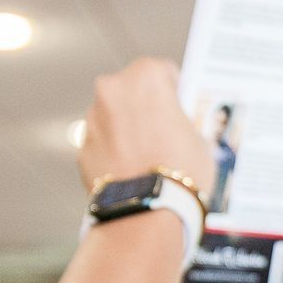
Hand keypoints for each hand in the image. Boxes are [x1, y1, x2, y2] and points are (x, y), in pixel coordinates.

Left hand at [76, 57, 215, 201]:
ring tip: (149, 157)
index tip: (180, 106)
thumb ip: (182, 121)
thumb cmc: (181, 171)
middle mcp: (113, 88)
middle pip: (133, 91)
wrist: (148, 210)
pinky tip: (133, 170)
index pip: (163, 71)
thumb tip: (176, 126)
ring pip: (114, 116)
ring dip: (128, 129)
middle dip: (146, 107)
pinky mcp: (82, 145)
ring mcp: (93, 117)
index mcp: (146, 77)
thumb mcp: (199, 139)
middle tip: (165, 132)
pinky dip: (114, 151)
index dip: (175, 90)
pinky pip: (103, 142)